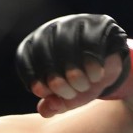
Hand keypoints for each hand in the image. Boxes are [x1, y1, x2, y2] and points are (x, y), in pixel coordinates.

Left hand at [15, 14, 132, 116]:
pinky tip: (96, 75)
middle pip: (46, 55)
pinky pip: (92, 43)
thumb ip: (51, 107)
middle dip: (58, 83)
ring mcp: (74, 23)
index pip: (26, 60)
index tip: (47, 93)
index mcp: (34, 46)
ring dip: (76, 75)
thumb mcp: (64, 100)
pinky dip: (93, 64)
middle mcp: (51, 30)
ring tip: (84, 86)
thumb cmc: (78, 85)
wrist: (107, 72)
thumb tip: (46, 109)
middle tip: (71, 95)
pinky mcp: (98, 23)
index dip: (34, 79)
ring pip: (67, 48)